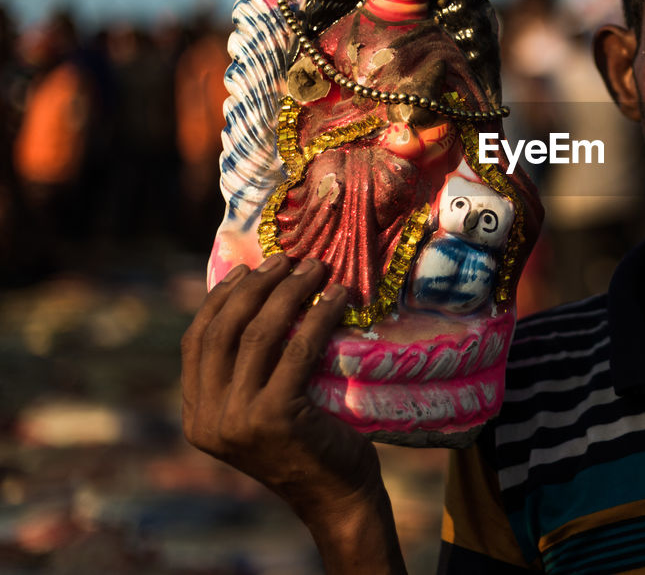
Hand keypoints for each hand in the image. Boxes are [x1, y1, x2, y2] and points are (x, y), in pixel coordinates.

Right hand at [181, 255, 405, 572]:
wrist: (336, 495)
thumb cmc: (307, 444)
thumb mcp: (261, 409)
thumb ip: (245, 372)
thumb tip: (253, 299)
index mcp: (197, 416)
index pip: (196, 343)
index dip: (220, 300)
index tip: (248, 271)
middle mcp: (209, 419)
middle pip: (224, 332)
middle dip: (256, 288)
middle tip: (287, 261)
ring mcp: (238, 420)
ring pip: (258, 335)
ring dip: (289, 293)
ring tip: (316, 269)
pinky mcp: (275, 417)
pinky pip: (297, 351)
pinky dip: (317, 317)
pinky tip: (336, 299)